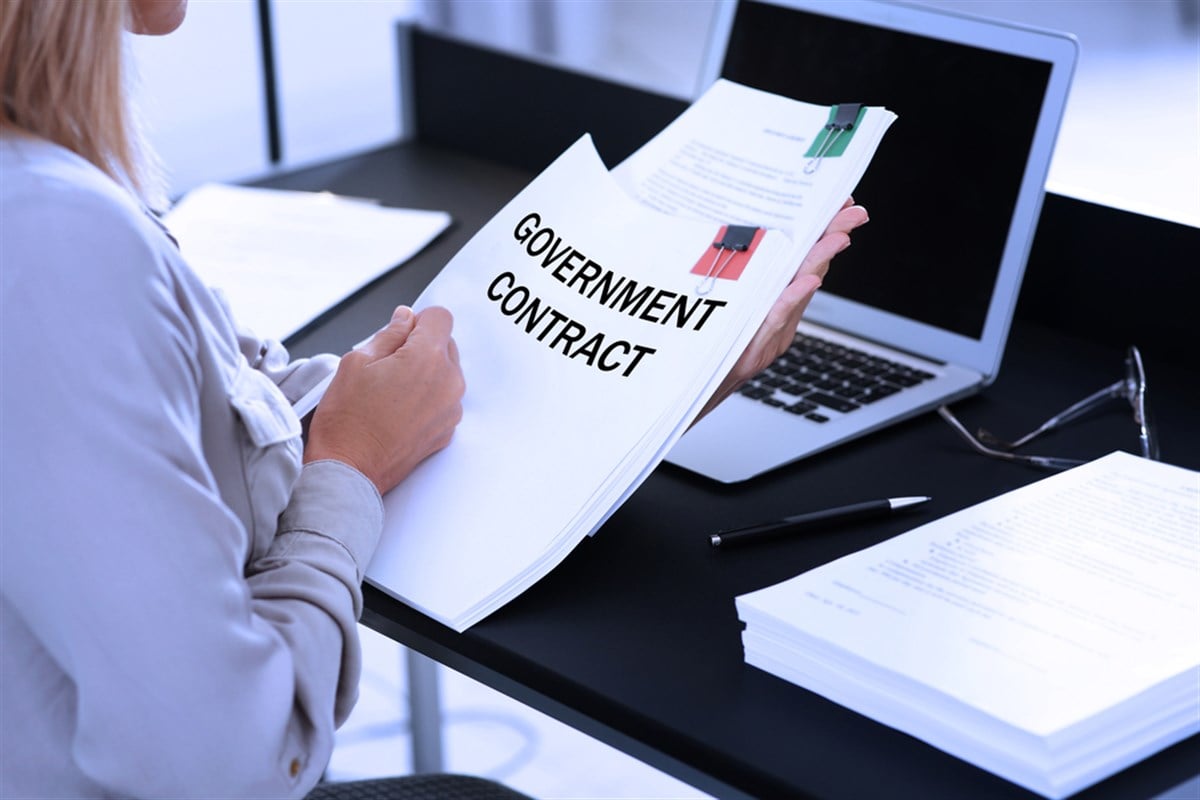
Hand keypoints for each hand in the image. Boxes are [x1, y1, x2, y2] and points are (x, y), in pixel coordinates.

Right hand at [304, 305, 464, 493]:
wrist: (349, 470)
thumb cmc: (346, 421)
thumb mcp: (357, 362)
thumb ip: (389, 334)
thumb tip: (405, 319)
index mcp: (427, 359)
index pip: (441, 317)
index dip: (418, 321)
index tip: (401, 333)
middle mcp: (449, 383)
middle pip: (446, 345)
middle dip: (421, 347)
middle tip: (388, 367)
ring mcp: (452, 409)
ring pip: (447, 374)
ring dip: (426, 374)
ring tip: (392, 392)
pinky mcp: (448, 430)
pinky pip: (444, 401)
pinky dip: (428, 399)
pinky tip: (400, 411)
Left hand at [695, 199, 869, 422]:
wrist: (694, 392)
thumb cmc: (710, 348)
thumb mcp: (729, 307)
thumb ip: (746, 279)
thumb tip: (756, 243)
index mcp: (774, 301)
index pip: (804, 259)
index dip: (822, 230)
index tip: (840, 202)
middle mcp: (779, 316)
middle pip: (810, 269)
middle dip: (833, 236)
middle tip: (853, 212)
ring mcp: (772, 333)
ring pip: (799, 290)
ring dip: (819, 261)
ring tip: (837, 237)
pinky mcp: (758, 349)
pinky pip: (776, 318)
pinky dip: (792, 299)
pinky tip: (806, 281)